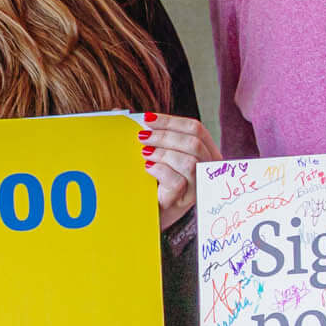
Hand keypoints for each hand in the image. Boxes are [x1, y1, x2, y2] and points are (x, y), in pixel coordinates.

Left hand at [137, 115, 214, 229]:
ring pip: (189, 162)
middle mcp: (208, 169)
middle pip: (194, 143)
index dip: (171, 121)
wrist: (149, 212)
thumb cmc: (153, 179)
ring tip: (145, 153)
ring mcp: (198, 186)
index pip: (196, 129)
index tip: (147, 119)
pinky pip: (177, 182)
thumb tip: (117, 113)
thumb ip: (148, 134)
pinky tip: (148, 169)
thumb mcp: (155, 154)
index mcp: (206, 151)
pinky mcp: (185, 201)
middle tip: (141, 137)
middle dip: (165, 136)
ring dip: (163, 153)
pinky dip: (160, 171)